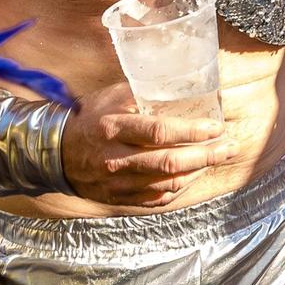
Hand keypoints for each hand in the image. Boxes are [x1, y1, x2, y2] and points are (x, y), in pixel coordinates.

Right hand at [61, 81, 235, 206]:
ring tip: (218, 158)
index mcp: (113, 128)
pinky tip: (194, 175)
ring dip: (198, 172)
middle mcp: (115, 159)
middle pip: (169, 162)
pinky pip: (158, 198)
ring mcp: (117, 183)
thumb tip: (182, 86)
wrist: (54, 153)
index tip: (216, 127)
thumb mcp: (110, 98)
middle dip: (206, 155)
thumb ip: (143, 94)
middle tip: (230, 147)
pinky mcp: (119, 198)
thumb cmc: (89, 119)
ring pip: (167, 183)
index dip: (192, 131)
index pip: (160, 132)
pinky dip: (181, 187)